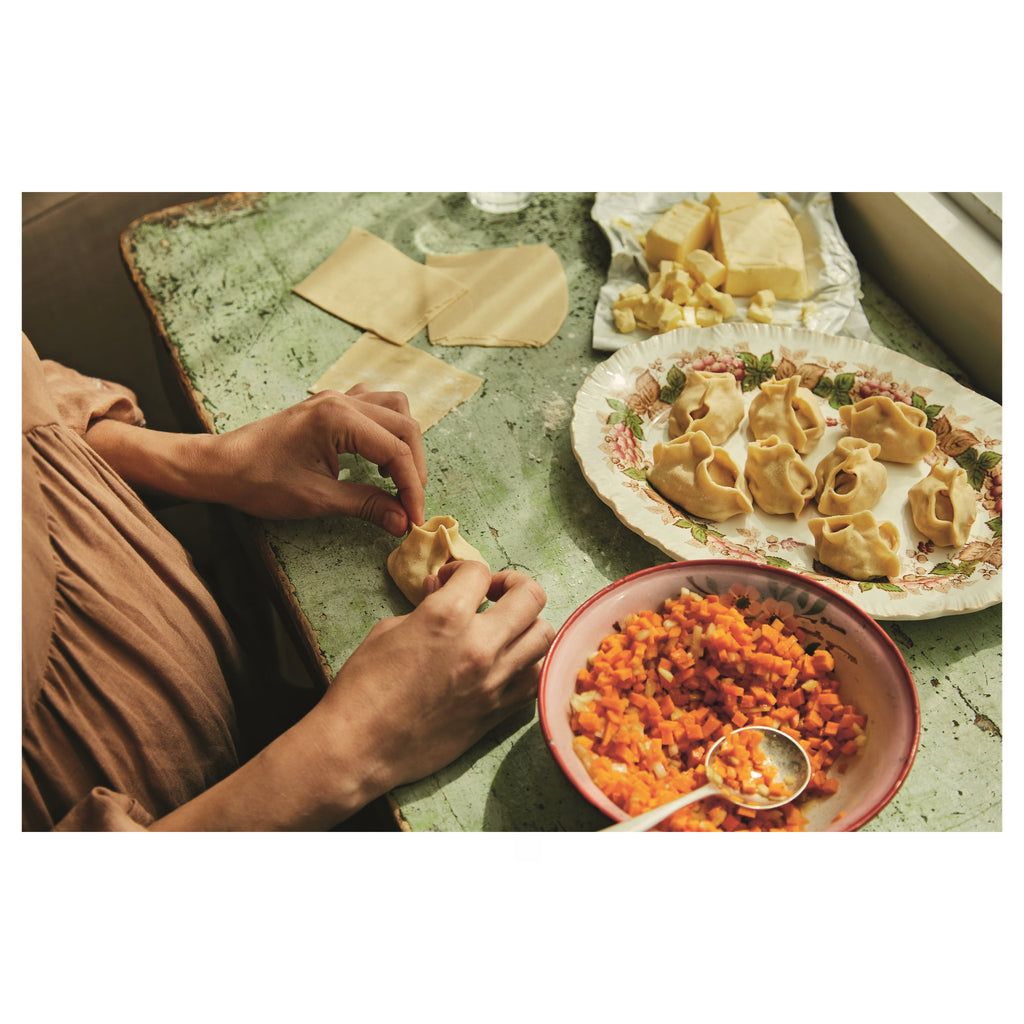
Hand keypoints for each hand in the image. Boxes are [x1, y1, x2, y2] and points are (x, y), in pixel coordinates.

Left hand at [210, 386, 426, 533]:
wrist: (221, 466)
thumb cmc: (260, 481)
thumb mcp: (317, 498)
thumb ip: (366, 505)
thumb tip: (402, 521)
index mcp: (339, 418)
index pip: (396, 451)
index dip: (412, 488)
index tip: (413, 518)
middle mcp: (342, 400)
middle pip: (404, 426)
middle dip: (413, 467)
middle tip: (409, 503)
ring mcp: (335, 398)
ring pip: (394, 408)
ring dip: (404, 443)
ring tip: (396, 477)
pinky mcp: (329, 404)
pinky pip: (374, 404)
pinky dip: (387, 428)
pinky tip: (377, 454)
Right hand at [319, 561, 554, 794]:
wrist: (358, 747)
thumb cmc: (362, 687)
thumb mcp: (388, 631)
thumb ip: (425, 606)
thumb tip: (441, 589)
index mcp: (446, 617)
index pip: (478, 571)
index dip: (462, 570)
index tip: (450, 580)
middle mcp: (480, 645)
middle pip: (531, 597)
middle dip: (514, 585)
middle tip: (493, 594)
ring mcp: (494, 681)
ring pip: (544, 636)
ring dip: (527, 624)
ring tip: (505, 629)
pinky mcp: (497, 712)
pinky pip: (535, 679)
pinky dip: (528, 664)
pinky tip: (507, 663)